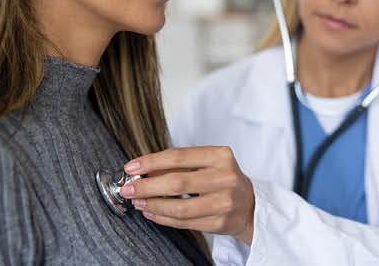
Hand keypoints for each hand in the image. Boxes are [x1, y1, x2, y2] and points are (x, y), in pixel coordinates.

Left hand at [121, 146, 255, 244]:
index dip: (151, 162)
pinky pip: (185, 223)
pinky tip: (152, 213)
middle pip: (177, 182)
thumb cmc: (222, 179)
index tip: (131, 167)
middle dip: (147, 187)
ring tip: (139, 203)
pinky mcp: (220, 223)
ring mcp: (224, 202)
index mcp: (221, 156)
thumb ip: (178, 164)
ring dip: (153, 205)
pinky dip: (164, 219)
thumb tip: (143, 170)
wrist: (249, 204)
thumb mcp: (206, 163)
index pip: (179, 156)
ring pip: (180, 207)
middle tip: (128, 189)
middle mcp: (225, 178)